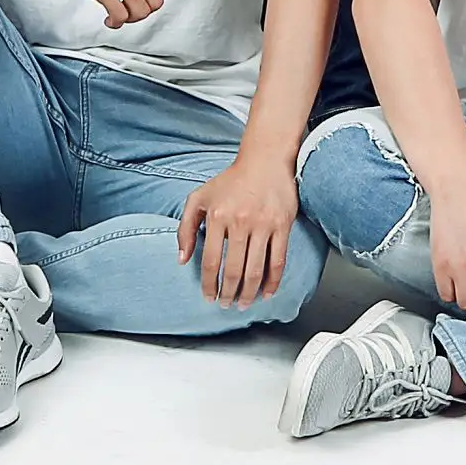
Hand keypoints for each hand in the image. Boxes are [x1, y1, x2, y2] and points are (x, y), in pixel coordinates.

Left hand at [177, 154, 299, 306]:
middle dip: (229, 293)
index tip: (208, 297)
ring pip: (256, 269)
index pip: (211, 261)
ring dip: (249, 293)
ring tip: (243, 304)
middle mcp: (240, 221)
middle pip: (234, 270)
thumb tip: (182, 259)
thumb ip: (185, 228)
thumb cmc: (231, 180)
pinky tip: (267, 292)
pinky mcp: (283, 225)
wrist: (265, 160)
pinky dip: (273, 281)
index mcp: (218, 217)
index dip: (209, 284)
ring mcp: (264, 224)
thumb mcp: (199, 198)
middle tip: (225, 305)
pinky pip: (278, 260)